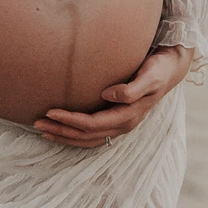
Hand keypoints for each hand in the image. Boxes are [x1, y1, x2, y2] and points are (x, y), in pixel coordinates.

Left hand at [34, 44, 193, 148]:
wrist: (170, 69)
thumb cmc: (158, 68)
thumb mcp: (150, 76)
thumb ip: (132, 88)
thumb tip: (108, 95)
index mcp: (128, 116)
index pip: (93, 124)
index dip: (71, 120)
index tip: (50, 111)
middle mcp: (123, 124)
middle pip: (86, 135)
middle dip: (61, 130)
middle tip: (37, 122)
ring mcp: (119, 125)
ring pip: (87, 138)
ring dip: (64, 136)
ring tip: (42, 129)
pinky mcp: (116, 119)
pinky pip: (92, 134)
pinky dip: (74, 135)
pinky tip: (60, 129)